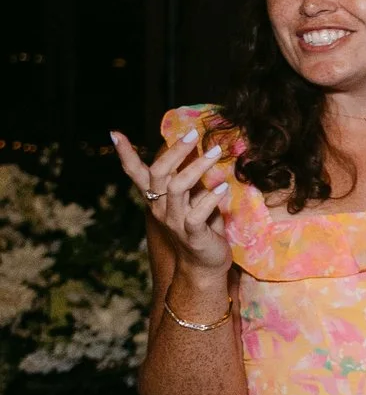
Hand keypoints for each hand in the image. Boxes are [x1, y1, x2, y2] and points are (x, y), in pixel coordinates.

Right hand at [111, 127, 232, 278]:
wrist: (204, 262)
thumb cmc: (200, 223)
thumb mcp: (191, 195)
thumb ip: (187, 174)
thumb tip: (190, 143)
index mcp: (156, 197)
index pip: (135, 173)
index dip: (125, 154)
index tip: (114, 133)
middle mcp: (160, 207)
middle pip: (159, 173)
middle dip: (175, 151)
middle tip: (193, 133)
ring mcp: (175, 221)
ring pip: (177, 187)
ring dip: (197, 167)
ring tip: (216, 152)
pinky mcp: (192, 233)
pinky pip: (197, 212)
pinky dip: (210, 197)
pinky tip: (223, 188)